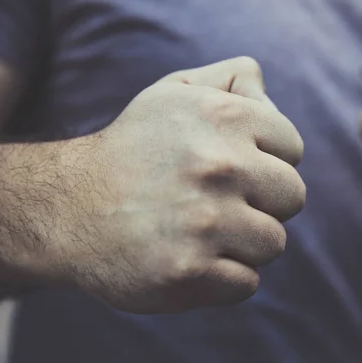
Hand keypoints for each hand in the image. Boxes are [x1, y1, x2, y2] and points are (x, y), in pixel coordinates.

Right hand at [55, 57, 305, 312]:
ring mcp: (205, 222)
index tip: (234, 167)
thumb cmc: (135, 149)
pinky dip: (225, 278)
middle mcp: (218, 166)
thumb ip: (230, 79)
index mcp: (223, 117)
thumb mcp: (174, 93)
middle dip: (263, 202)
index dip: (267, 160)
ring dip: (245, 243)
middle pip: (292, 196)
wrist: (68, 208)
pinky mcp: (189, 272)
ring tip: (203, 231)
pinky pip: (247, 283)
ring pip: (274, 243)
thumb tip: (266, 89)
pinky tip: (191, 259)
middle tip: (220, 202)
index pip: (293, 148)